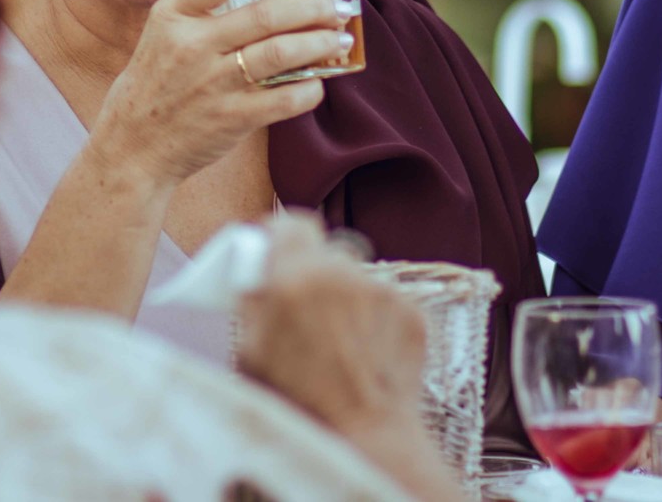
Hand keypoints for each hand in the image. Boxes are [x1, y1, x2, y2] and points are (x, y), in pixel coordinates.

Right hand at [87, 0, 350, 188]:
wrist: (133, 147)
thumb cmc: (157, 83)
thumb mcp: (164, 35)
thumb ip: (204, 12)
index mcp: (172, 15)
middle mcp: (191, 45)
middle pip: (264, 16)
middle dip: (311, 8)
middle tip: (337, 8)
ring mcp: (210, 83)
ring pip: (279, 54)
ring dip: (318, 44)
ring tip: (340, 41)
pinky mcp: (229, 118)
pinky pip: (282, 99)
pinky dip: (308, 89)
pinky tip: (319, 84)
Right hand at [236, 214, 426, 438]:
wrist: (365, 438)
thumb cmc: (300, 404)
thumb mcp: (250, 353)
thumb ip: (253, 303)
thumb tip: (255, 275)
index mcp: (293, 278)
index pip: (291, 223)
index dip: (281, 235)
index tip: (275, 249)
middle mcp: (340, 273)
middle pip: (326, 249)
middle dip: (313, 271)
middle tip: (304, 304)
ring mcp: (380, 290)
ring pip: (357, 276)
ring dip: (344, 296)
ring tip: (337, 341)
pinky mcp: (411, 310)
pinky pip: (384, 301)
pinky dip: (373, 319)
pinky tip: (364, 354)